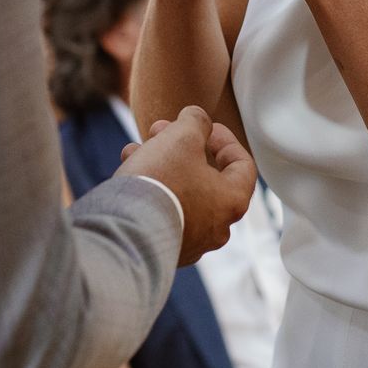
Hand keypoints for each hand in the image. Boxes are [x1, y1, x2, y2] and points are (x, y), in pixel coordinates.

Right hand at [116, 105, 256, 266]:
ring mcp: (190, 242)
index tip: (205, 128)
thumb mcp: (183, 136)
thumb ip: (196, 122)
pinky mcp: (163, 248)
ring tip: (138, 148)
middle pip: (206, 177)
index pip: (243, 166)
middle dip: (183, 147)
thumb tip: (198, 119)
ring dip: (162, 163)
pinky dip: (151, 187)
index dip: (225, 140)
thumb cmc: (162, 182)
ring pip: (180, 191)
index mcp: (232, 201)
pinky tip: (129, 169)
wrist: (125, 229)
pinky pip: (163, 210)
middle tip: (162, 130)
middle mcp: (216, 227)